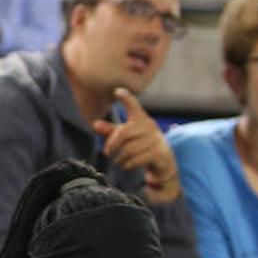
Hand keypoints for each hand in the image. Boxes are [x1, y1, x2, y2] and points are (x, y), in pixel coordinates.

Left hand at [91, 89, 180, 203]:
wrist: (163, 161)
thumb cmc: (140, 145)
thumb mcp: (125, 137)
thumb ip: (110, 131)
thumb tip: (95, 124)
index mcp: (140, 119)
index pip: (134, 105)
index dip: (126, 98)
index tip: (117, 91)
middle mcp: (149, 126)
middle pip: (123, 133)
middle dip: (112, 144)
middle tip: (107, 153)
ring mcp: (156, 139)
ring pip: (129, 149)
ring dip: (120, 158)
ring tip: (119, 161)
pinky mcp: (160, 152)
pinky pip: (137, 159)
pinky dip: (128, 165)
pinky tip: (127, 165)